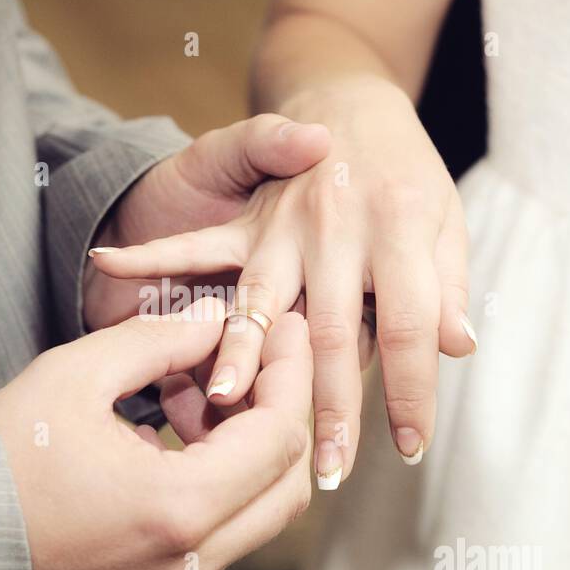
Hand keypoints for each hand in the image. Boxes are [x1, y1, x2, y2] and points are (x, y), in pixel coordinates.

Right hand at [0, 297, 313, 569]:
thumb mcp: (74, 375)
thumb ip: (159, 339)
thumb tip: (216, 319)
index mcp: (175, 511)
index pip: (279, 438)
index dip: (291, 374)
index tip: (285, 328)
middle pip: (286, 489)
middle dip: (282, 416)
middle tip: (258, 361)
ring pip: (253, 520)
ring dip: (245, 455)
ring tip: (190, 398)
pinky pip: (211, 545)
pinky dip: (212, 491)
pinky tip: (166, 444)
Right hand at [90, 75, 474, 486]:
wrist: (355, 100)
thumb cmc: (408, 171)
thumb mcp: (447, 220)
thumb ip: (449, 285)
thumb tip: (459, 347)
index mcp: (399, 230)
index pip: (408, 327)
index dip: (411, 393)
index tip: (410, 449)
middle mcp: (337, 230)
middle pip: (330, 333)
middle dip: (327, 407)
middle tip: (322, 469)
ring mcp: (283, 225)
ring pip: (259, 304)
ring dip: (240, 358)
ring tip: (223, 406)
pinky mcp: (245, 221)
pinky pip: (195, 244)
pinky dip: (151, 254)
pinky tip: (110, 264)